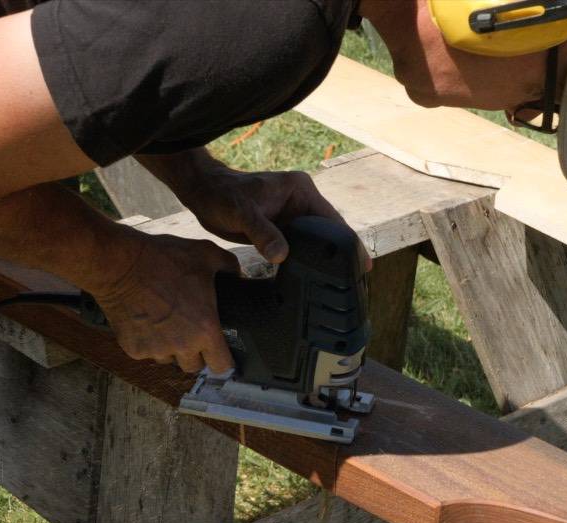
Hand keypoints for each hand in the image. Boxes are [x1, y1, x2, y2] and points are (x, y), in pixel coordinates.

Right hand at [91, 232, 239, 373]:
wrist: (119, 264)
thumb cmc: (163, 259)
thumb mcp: (206, 253)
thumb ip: (229, 267)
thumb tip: (238, 276)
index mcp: (205, 329)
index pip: (222, 366)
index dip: (223, 359)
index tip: (219, 350)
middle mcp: (181, 346)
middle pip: (194, 366)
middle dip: (195, 352)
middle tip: (190, 329)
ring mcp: (155, 350)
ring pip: (169, 360)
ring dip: (171, 348)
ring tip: (166, 321)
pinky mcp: (133, 348)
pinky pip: (147, 352)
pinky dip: (148, 341)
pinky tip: (147, 319)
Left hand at [151, 155, 371, 270]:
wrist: (203, 193)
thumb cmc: (222, 195)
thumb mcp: (242, 213)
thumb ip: (262, 232)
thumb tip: (282, 256)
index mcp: (301, 191)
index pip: (333, 220)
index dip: (349, 243)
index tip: (363, 266)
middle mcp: (302, 203)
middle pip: (329, 234)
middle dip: (339, 257)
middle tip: (354, 284)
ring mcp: (293, 216)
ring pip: (315, 243)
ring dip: (323, 262)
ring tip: (339, 287)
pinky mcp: (282, 229)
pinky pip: (300, 248)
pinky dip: (306, 263)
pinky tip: (312, 282)